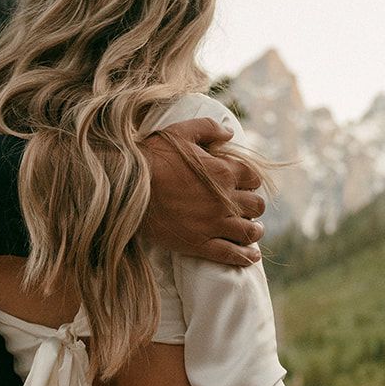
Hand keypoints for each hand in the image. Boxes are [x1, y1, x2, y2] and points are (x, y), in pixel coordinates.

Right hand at [143, 118, 265, 266]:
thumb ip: (208, 128)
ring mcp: (212, 224)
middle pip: (256, 206)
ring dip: (253, 230)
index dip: (250, 181)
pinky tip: (251, 256)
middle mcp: (224, 200)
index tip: (242, 184)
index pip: (254, 178)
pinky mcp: (199, 244)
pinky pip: (231, 255)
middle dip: (252, 206)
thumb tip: (229, 132)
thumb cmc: (152, 157)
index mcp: (223, 172)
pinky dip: (245, 257)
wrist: (127, 188)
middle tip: (244, 207)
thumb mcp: (180, 132)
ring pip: (248, 232)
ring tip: (250, 229)